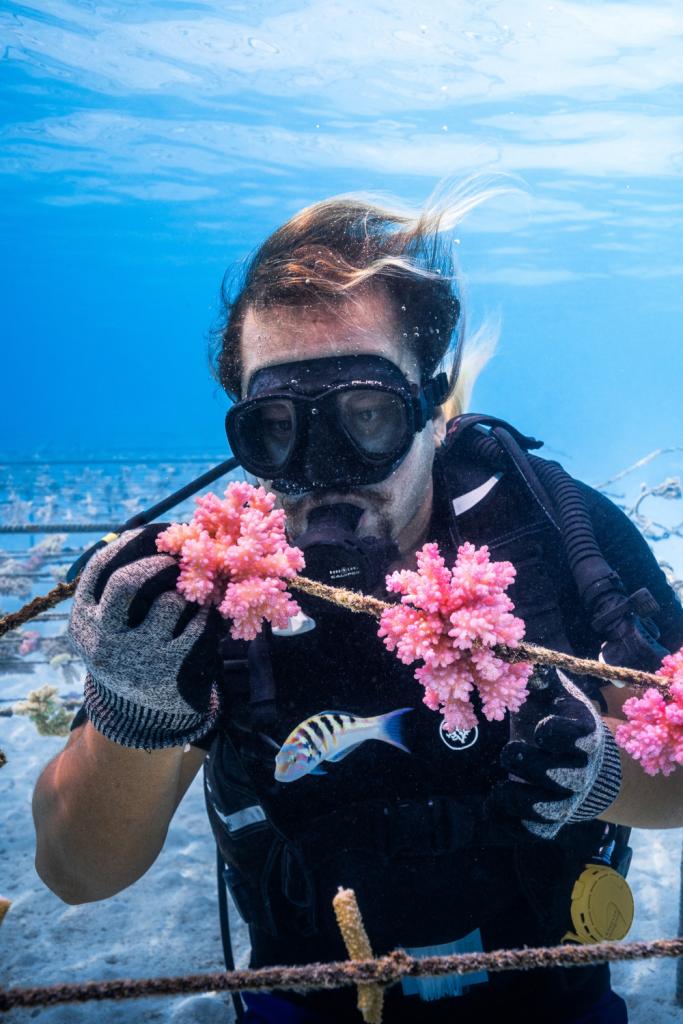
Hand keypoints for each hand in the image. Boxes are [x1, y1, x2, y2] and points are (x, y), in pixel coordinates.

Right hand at [68, 525, 222, 749]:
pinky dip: (206, 615)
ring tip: (191, 597)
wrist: (135, 714)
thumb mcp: (107, 626)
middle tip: (176, 561)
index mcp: (83, 619)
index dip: (129, 543)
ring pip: (168, 604)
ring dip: (185, 593)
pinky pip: (197, 626)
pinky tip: (207, 615)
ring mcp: (135, 656)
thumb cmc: (127, 651)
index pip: (100, 567)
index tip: (152, 534)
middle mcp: (103, 638)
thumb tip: (158, 538)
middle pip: (126, 583)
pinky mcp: (167, 669)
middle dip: (156, 564)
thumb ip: (117, 590)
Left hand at [488, 666, 621, 838]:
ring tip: (498, 789)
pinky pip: (533, 833)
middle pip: (564, 778)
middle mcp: (581, 770)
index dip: (557, 733)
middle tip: (509, 751)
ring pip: (548, 811)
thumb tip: (510, 655)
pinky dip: (510, 825)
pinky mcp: (550, 822)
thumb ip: (536, 675)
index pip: (578, 736)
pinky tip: (491, 809)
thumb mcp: (550, 692)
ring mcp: (567, 799)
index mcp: (584, 734)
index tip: (539, 728)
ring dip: (518, 800)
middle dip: (532, 765)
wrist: (575, 760)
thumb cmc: (555, 716)